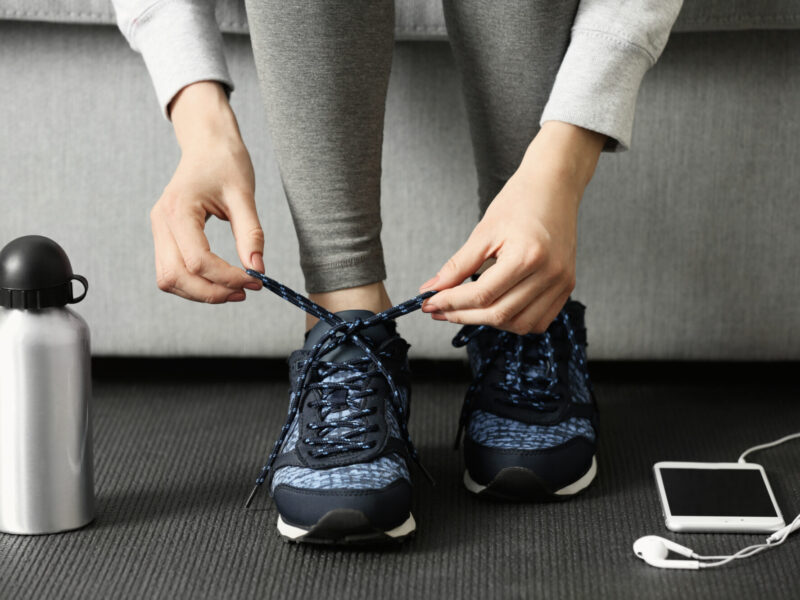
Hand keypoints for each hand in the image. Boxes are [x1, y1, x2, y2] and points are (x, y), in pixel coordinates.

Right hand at [149, 82, 264, 302]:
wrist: (207, 143)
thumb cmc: (226, 162)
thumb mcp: (244, 194)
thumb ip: (251, 233)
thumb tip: (258, 270)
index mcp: (179, 209)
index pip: (197, 260)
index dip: (227, 277)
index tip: (256, 281)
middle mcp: (161, 222)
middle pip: (175, 276)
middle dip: (211, 292)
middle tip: (245, 291)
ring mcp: (159, 230)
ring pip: (168, 279)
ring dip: (201, 292)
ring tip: (235, 289)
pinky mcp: (164, 236)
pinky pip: (171, 271)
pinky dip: (194, 283)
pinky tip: (221, 279)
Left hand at [419, 122, 604, 333]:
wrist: (554, 187)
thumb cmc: (520, 202)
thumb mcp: (483, 232)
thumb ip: (458, 265)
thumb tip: (432, 289)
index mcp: (528, 256)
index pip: (482, 295)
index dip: (451, 303)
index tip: (429, 303)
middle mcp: (550, 274)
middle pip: (500, 314)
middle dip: (463, 315)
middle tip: (439, 310)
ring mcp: (562, 282)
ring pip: (520, 324)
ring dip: (488, 322)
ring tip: (464, 311)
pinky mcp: (567, 286)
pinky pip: (539, 320)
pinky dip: (514, 322)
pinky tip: (494, 311)